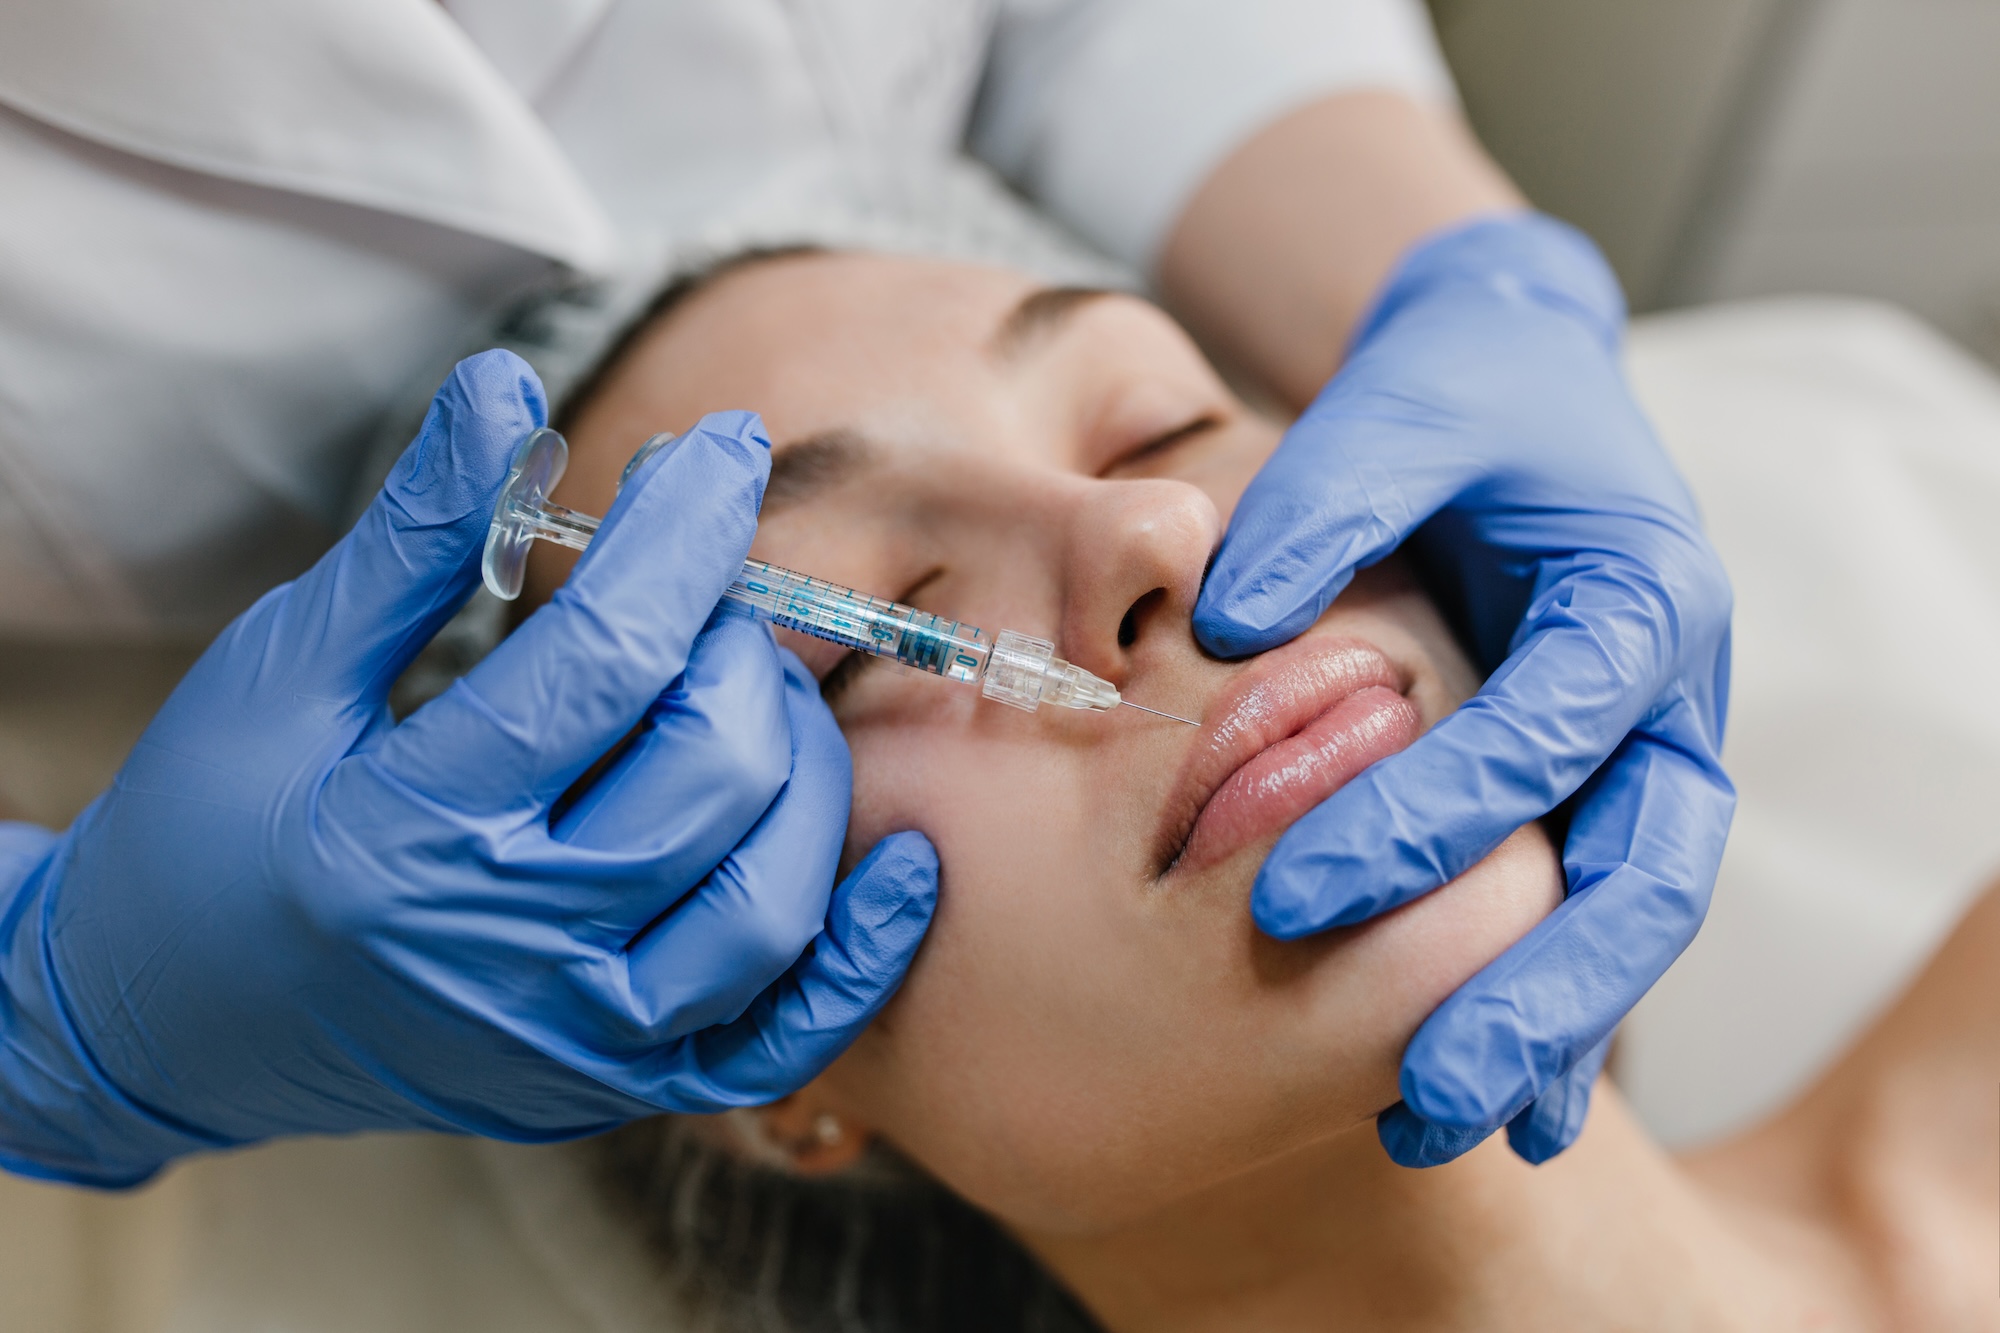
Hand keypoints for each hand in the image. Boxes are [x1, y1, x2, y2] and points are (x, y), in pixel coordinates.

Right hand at [0, 352, 935, 1186]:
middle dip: (737, 646)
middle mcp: (512, 951)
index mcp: (410, 833)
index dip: (681, 533)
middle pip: (714, 768)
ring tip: (751, 695)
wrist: (163, 1030)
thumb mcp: (282, 670)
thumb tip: (507, 390)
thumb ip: (408, 540)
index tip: (717, 446)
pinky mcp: (615, 1087)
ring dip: (801, 765)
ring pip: (768, 894)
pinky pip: (784, 1039)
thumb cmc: (206, 833)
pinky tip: (901, 862)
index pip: (606, 656)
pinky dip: (863, 953)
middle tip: (700, 597)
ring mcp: (576, 1038)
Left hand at [1193, 214, 1733, 1165]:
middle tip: (1425, 1093)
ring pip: (1630, 925)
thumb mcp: (1401, 405)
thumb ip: (1325, 499)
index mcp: (1643, 595)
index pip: (1549, 728)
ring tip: (1437, 1128)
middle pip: (1643, 872)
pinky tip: (1484, 1113)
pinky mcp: (1602, 797)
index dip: (1434, 818)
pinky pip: (1589, 920)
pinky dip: (1551, 1021)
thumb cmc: (1458, 396)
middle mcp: (1672, 697)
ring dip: (1548, 1036)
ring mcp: (1648, 760)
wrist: (1513, 388)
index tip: (1294, 894)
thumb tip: (1224, 627)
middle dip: (1539, 991)